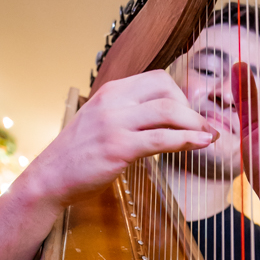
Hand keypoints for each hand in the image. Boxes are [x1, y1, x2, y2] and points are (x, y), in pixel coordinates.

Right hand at [24, 69, 218, 209]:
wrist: (49, 179)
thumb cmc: (78, 157)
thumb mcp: (100, 123)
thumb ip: (126, 115)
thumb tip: (160, 118)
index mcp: (111, 92)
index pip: (158, 79)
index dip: (181, 95)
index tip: (190, 115)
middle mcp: (113, 101)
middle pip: (167, 89)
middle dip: (192, 108)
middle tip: (202, 128)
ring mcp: (115, 123)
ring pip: (169, 112)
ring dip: (196, 124)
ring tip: (209, 136)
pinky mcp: (118, 148)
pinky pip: (162, 139)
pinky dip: (187, 140)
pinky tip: (200, 145)